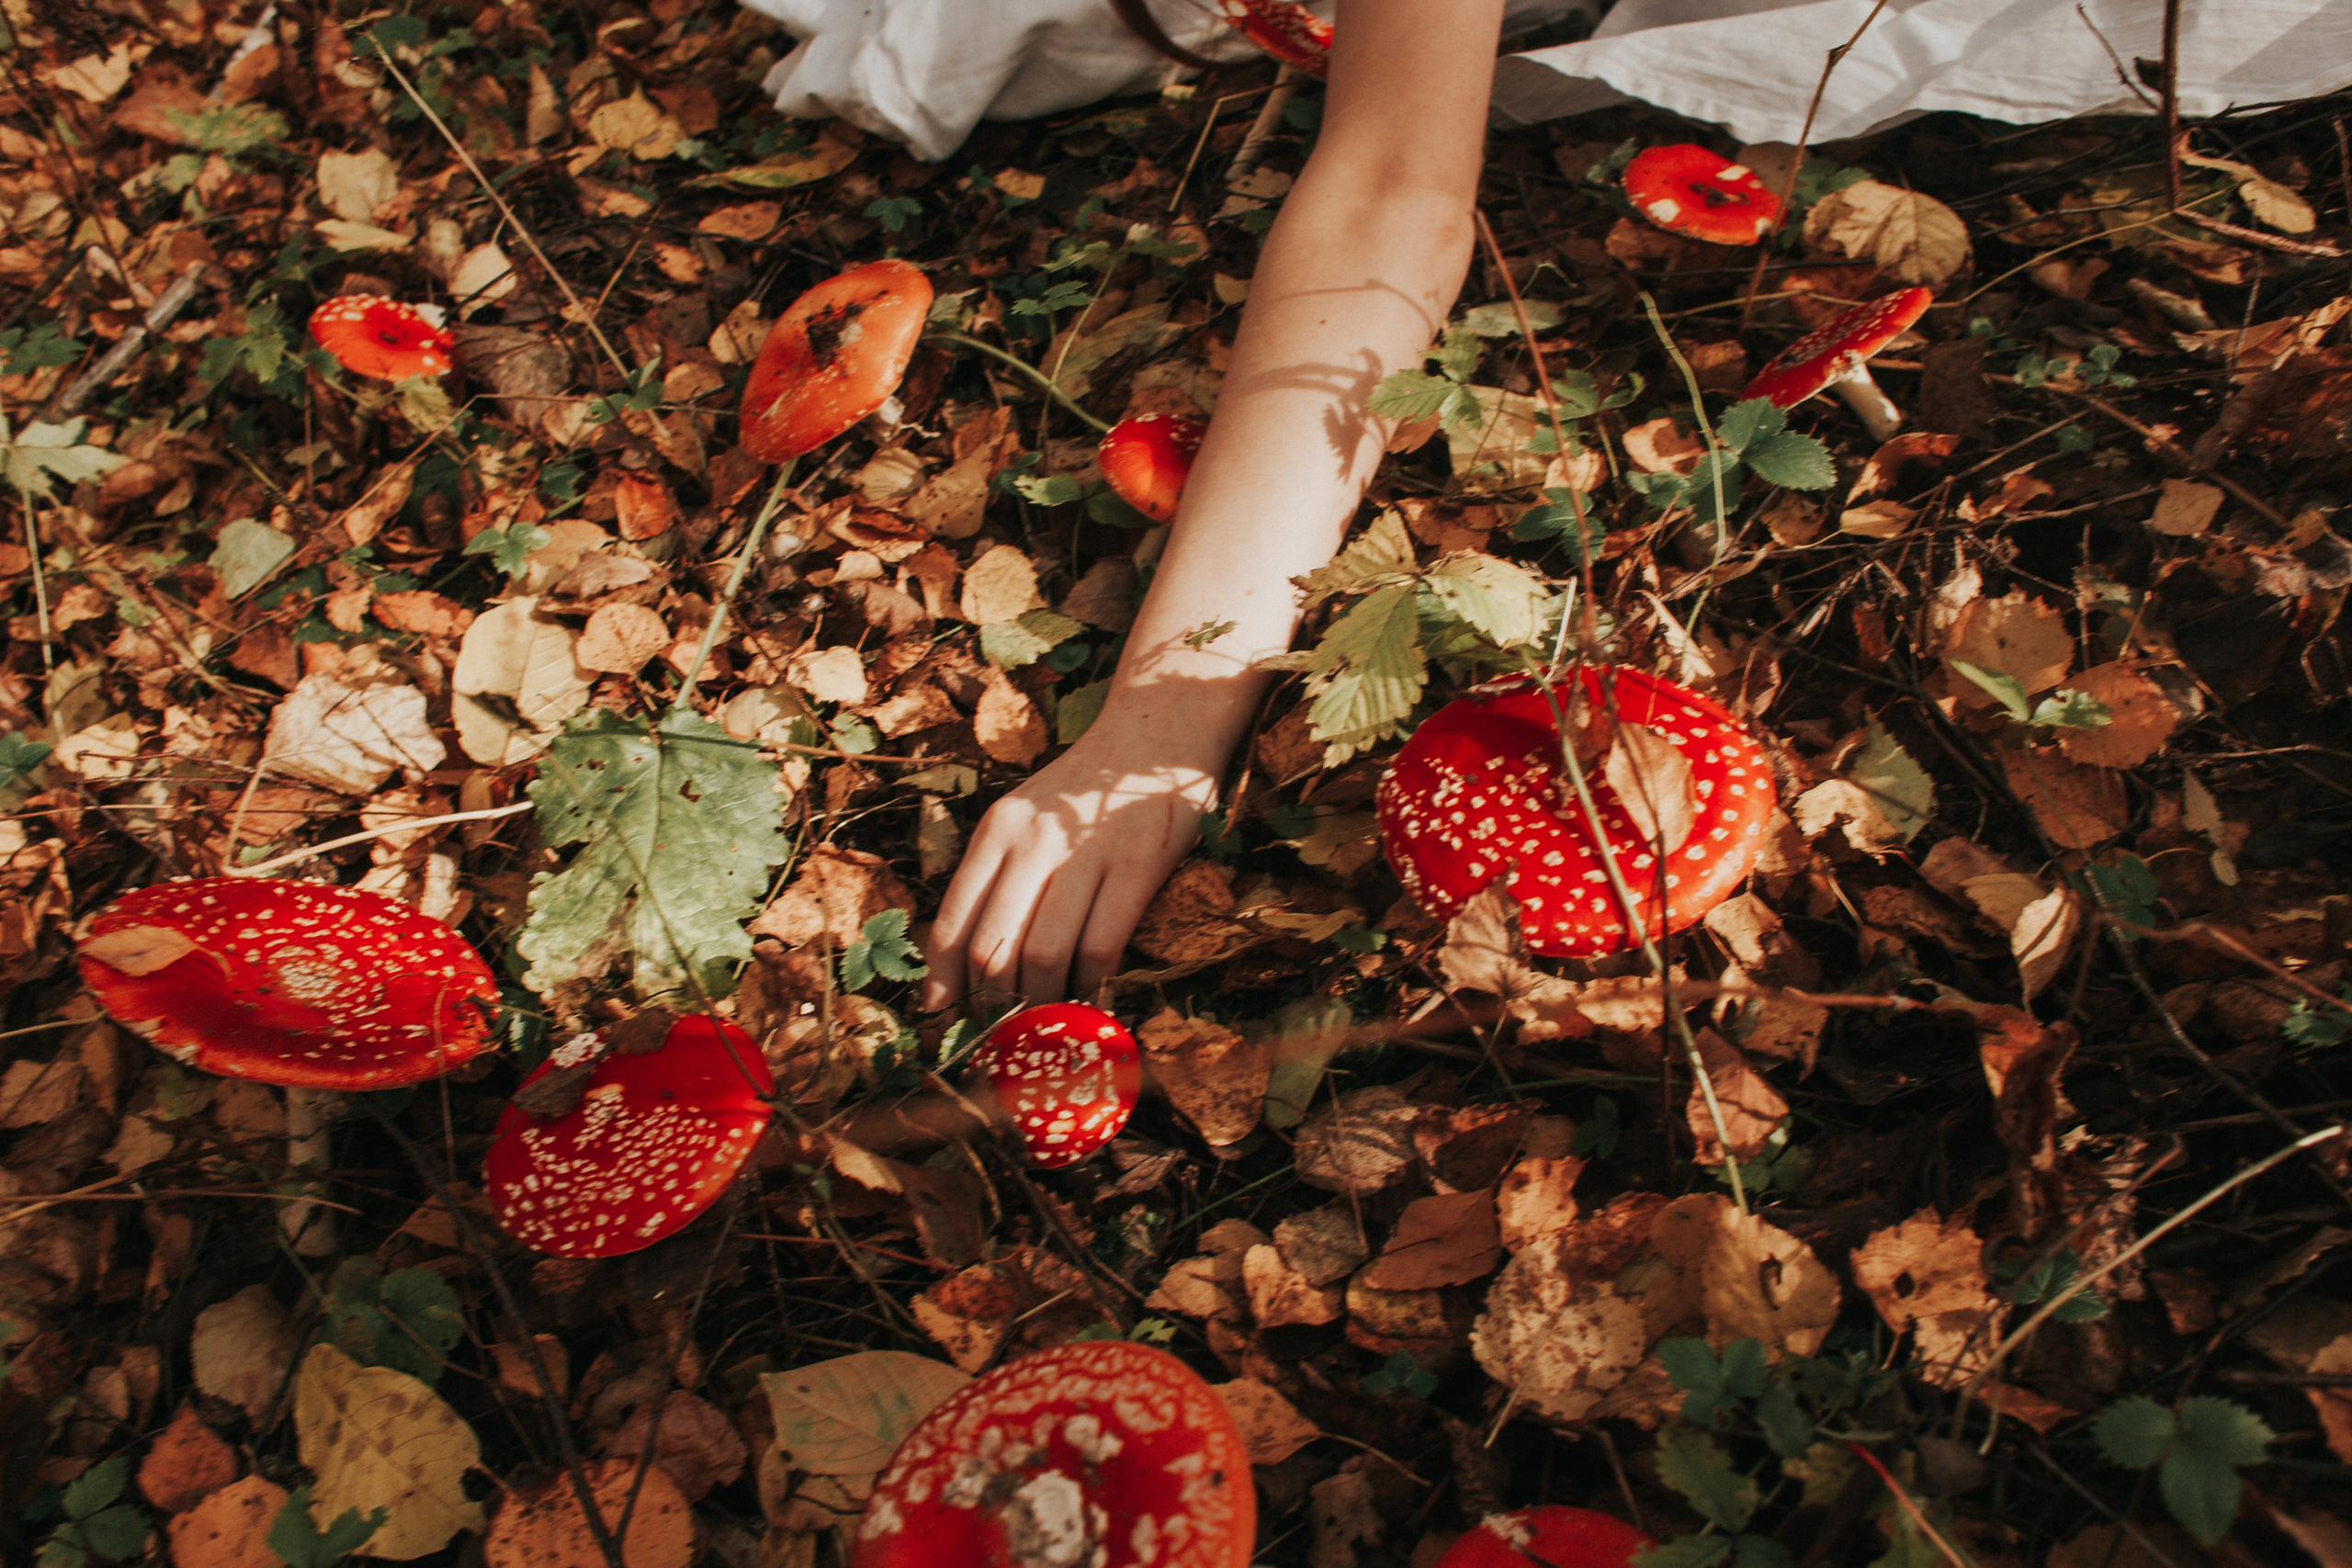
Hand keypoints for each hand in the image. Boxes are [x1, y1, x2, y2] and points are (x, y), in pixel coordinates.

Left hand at [920, 727, 1219, 1011]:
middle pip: (991, 950)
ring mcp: (1085, 853)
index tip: (945, 1025)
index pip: (952, 923)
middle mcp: (1031, 842)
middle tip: (1003, 1040)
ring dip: (1041, 1005)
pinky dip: (1091, 986)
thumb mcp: (1027, 817)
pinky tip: (1093, 1002)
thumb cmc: (1088, 791)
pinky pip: (1100, 946)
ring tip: (1048, 1028)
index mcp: (996, 832)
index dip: (944, 986)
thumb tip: (972, 962)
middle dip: (992, 1009)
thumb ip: (1000, 876)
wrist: (1160, 733)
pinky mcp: (1137, 865)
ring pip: (1040, 956)